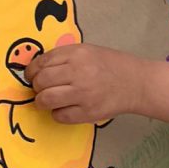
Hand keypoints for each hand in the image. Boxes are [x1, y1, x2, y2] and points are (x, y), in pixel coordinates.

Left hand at [28, 43, 168, 127]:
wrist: (136, 83)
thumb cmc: (110, 65)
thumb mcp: (87, 51)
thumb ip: (63, 57)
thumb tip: (36, 69)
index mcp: (77, 54)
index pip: (41, 63)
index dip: (31, 71)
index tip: (32, 76)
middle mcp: (79, 73)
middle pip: (41, 82)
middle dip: (37, 87)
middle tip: (42, 88)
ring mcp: (83, 94)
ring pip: (46, 100)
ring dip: (42, 101)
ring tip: (48, 100)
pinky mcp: (88, 113)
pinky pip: (59, 116)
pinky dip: (57, 114)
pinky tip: (65, 108)